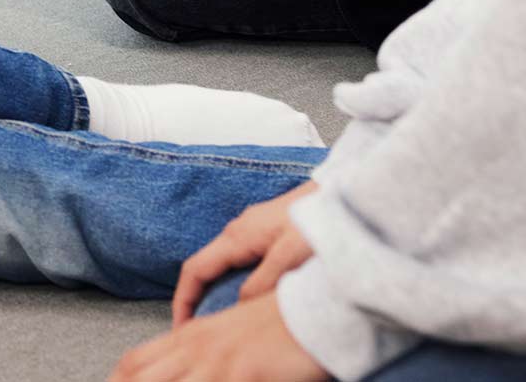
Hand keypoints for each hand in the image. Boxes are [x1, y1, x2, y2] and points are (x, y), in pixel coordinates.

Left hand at [112, 294, 327, 381]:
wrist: (319, 307)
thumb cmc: (279, 325)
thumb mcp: (230, 334)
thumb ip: (202, 351)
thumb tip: (188, 369)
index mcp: (190, 335)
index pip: (134, 362)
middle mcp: (196, 347)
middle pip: (141, 379)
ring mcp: (218, 363)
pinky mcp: (244, 374)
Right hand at [174, 181, 319, 324]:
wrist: (345, 194)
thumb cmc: (320, 219)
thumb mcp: (290, 256)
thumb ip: (263, 282)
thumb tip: (239, 307)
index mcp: (237, 236)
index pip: (195, 270)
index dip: (183, 300)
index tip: (180, 327)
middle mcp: (238, 232)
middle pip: (204, 269)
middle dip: (194, 299)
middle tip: (195, 331)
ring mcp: (252, 231)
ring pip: (222, 266)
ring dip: (214, 292)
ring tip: (218, 322)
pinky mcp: (268, 234)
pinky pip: (240, 263)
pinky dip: (233, 284)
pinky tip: (247, 299)